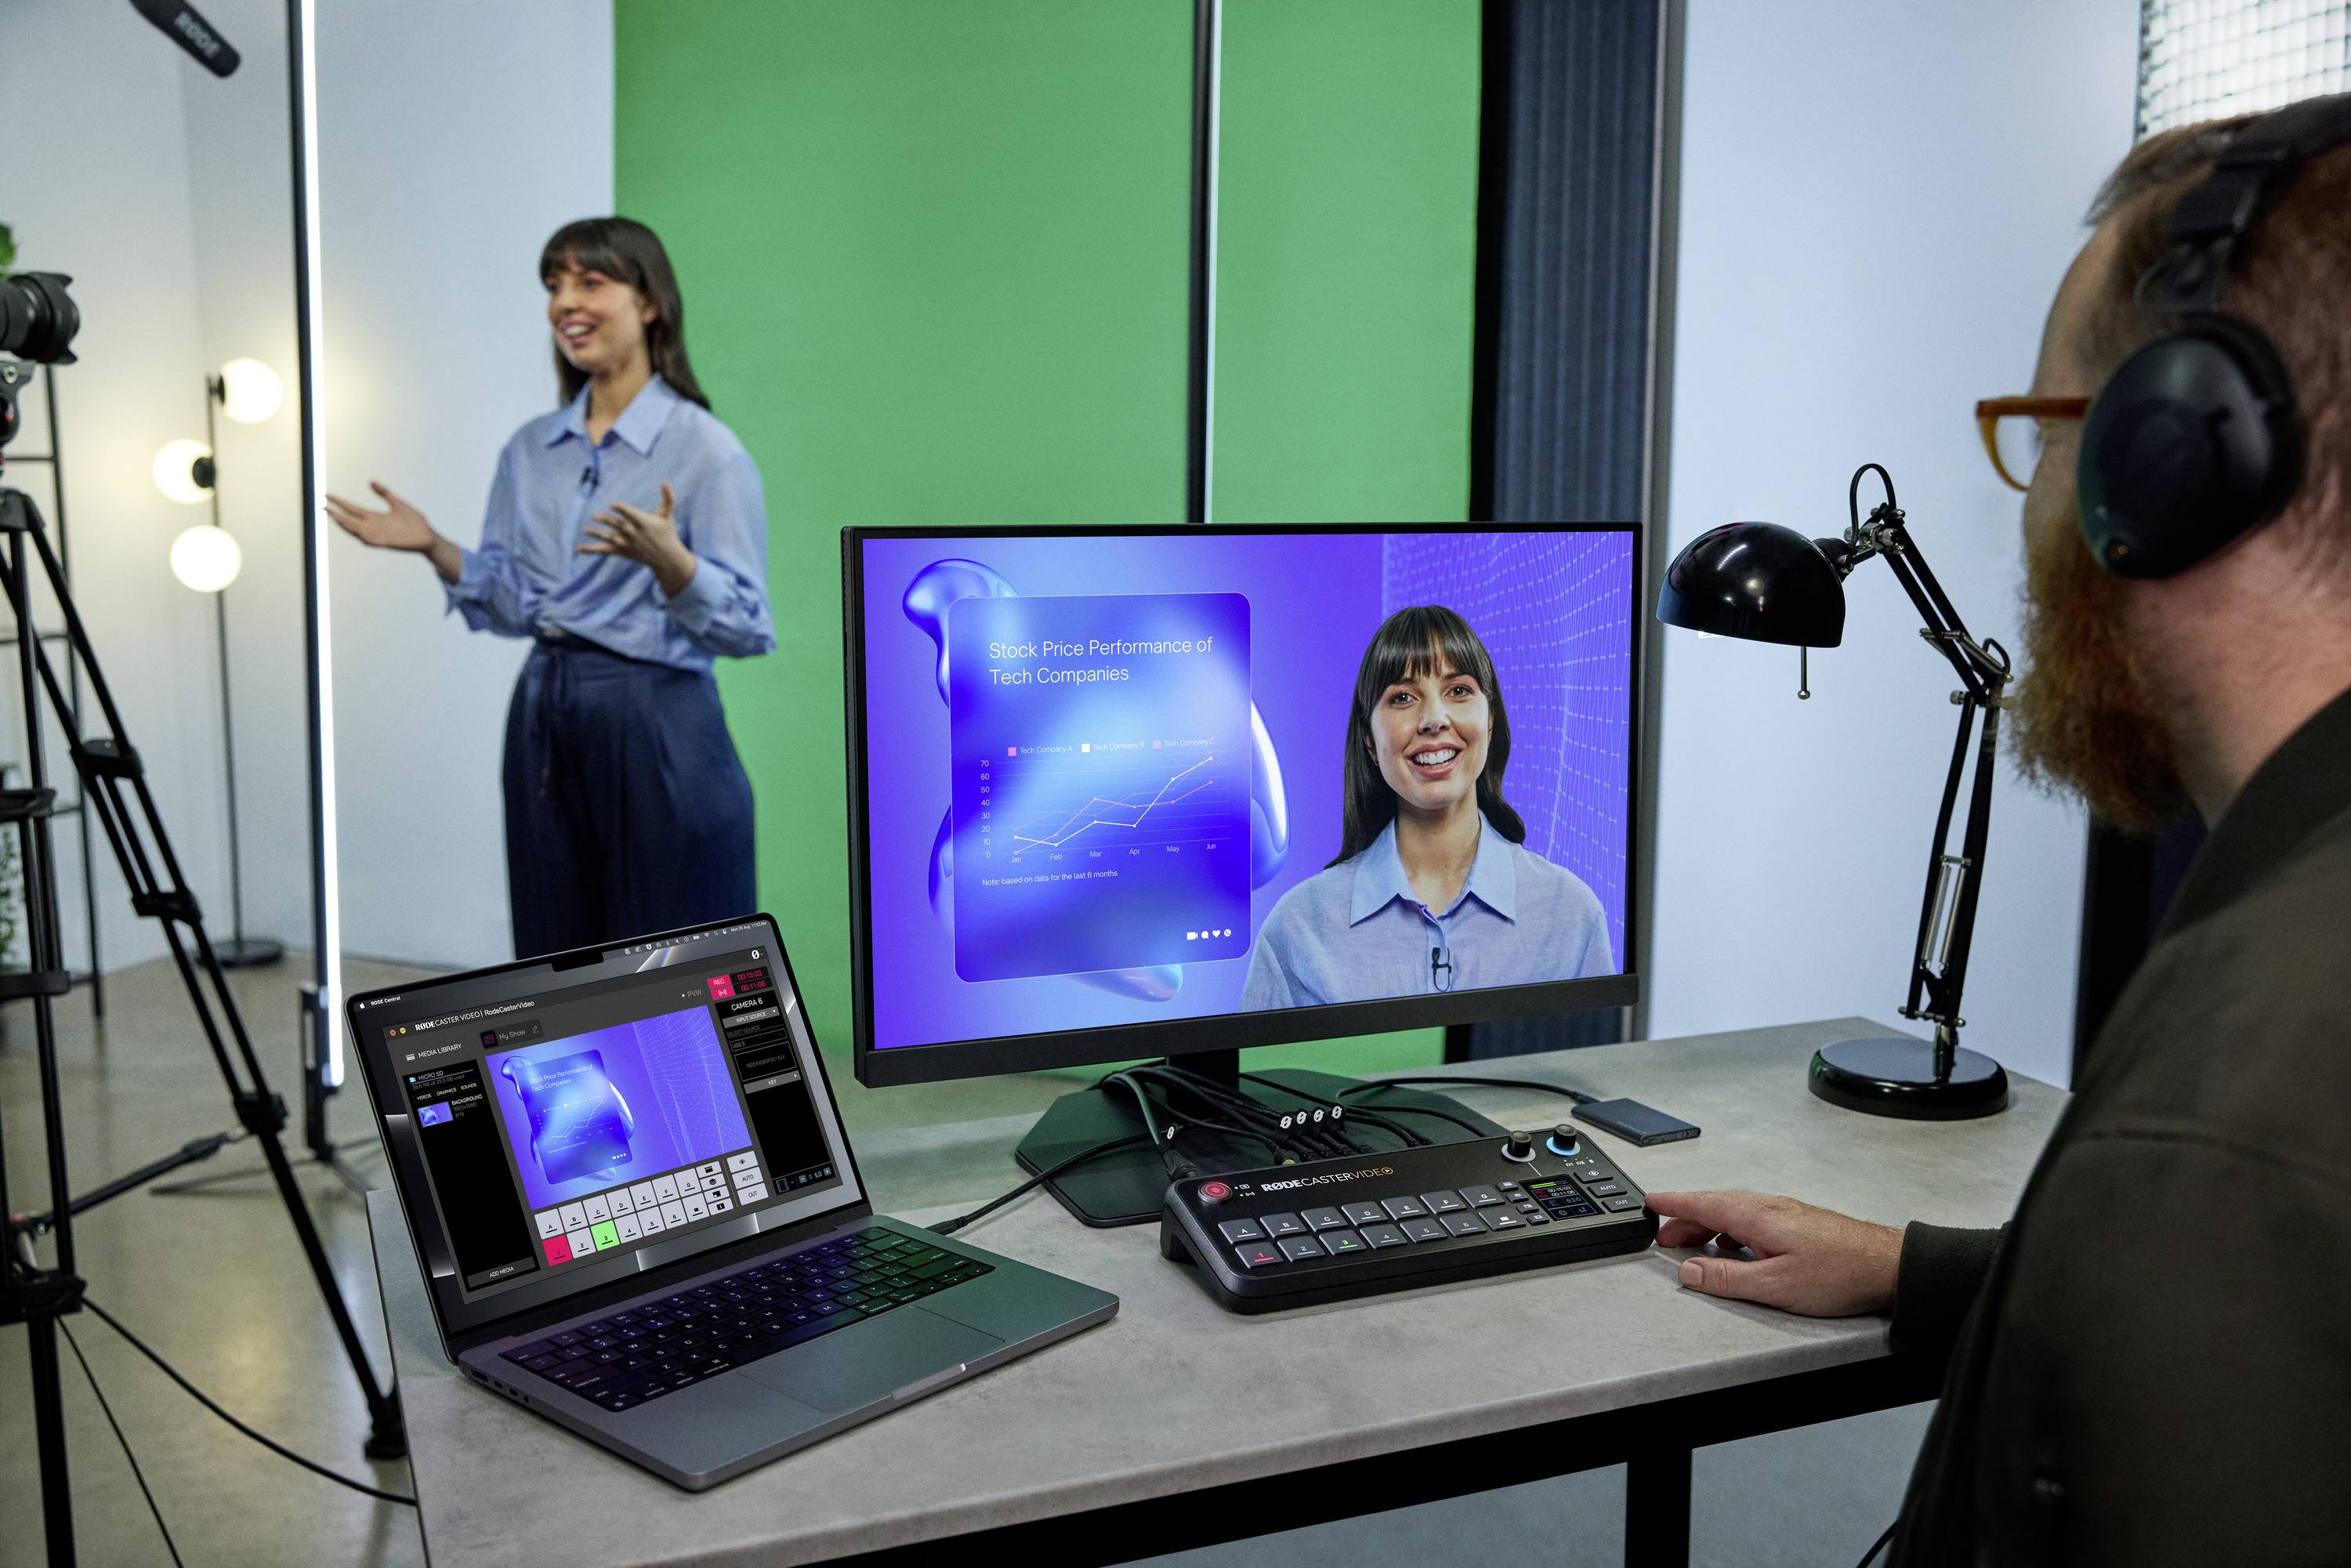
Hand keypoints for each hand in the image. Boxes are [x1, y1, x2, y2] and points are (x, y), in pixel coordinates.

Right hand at [325, 481, 437, 551]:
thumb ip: (385, 493)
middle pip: (350, 520)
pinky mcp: (386, 542)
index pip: (352, 508)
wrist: (428, 537)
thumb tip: (371, 482)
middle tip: (322, 506)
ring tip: (333, 516)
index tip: (326, 495)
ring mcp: (379, 534)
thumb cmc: (415, 522)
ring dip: (345, 524)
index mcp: (375, 517)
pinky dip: (361, 535)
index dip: (339, 502)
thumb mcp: (398, 503)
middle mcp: (373, 526)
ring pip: (356, 530)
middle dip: (336, 514)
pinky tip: (354, 530)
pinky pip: (370, 540)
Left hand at [581, 481, 695, 596]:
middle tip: (596, 516)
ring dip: (598, 534)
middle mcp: (634, 534)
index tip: (613, 505)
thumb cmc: (667, 533)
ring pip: (610, 538)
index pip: (631, 514)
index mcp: (644, 523)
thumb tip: (665, 481)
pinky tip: (578, 549)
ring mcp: (627, 544)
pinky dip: (592, 550)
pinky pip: (605, 550)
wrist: (666, 558)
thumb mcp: (668, 515)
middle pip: (619, 526)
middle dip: (608, 521)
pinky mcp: (622, 551)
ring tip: (586, 530)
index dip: (622, 509)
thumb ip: (668, 497)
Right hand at [1646, 1190, 1902, 1316]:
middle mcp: (1769, 1206)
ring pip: (1734, 1213)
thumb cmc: (1839, 1273)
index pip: (1702, 1202)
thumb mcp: (1775, 1284)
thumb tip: (1689, 1271)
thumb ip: (1727, 1278)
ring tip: (1697, 1248)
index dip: (1673, 1203)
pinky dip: (1732, 1231)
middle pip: (1715, 1206)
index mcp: (1756, 1215)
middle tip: (1666, 1239)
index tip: (1651, 1202)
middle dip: (1686, 1220)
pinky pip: (1752, 1220)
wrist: (1887, 1265)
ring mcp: (1785, 1213)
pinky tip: (1738, 1251)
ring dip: (1709, 1227)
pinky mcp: (1798, 1224)